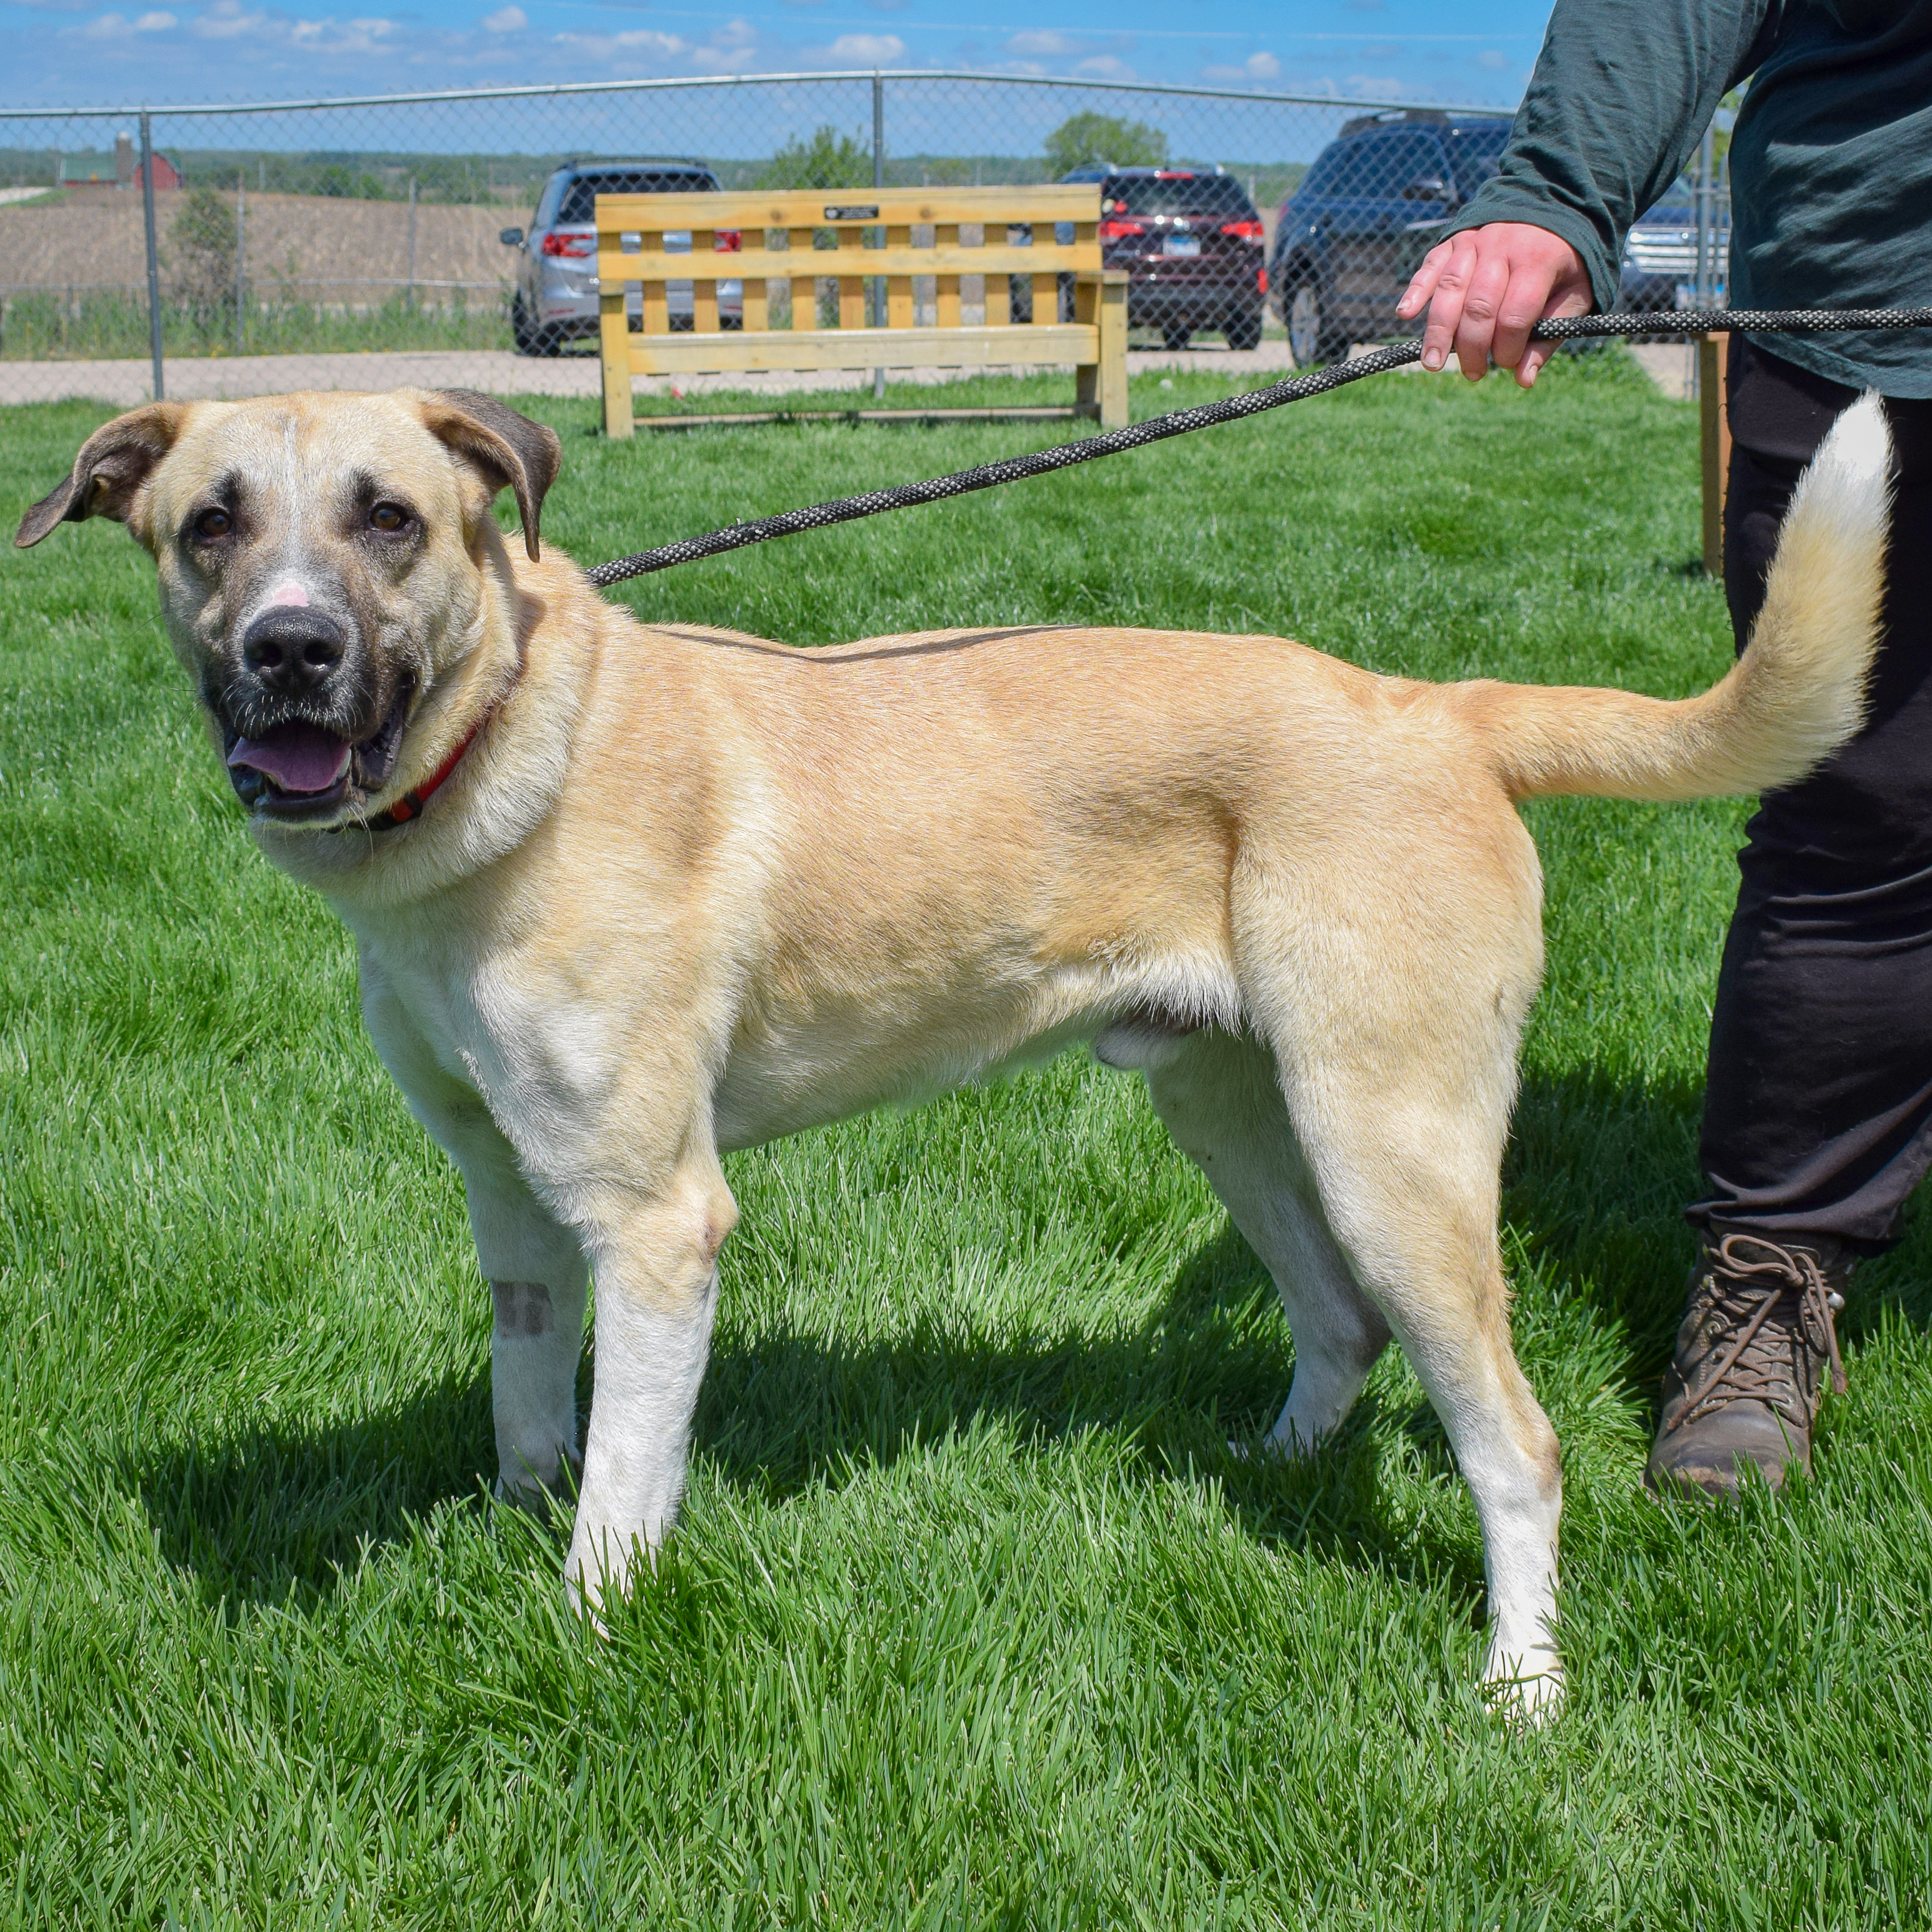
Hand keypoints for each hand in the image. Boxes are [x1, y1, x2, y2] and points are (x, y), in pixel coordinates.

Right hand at [1396, 223, 1592, 387]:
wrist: (1549, 209)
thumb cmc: (1561, 264)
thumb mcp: (1573, 296)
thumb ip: (1550, 337)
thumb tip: (1523, 380)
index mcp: (1537, 260)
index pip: (1514, 315)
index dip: (1507, 348)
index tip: (1507, 363)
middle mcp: (1502, 247)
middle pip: (1478, 307)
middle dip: (1473, 348)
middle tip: (1474, 373)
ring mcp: (1474, 242)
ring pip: (1450, 290)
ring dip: (1438, 331)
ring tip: (1433, 363)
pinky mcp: (1453, 242)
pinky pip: (1430, 266)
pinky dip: (1416, 290)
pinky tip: (1405, 313)